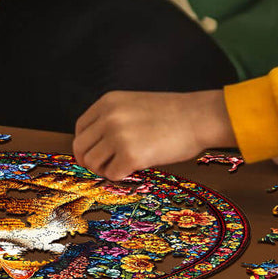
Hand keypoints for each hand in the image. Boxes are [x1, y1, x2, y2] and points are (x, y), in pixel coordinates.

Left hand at [73, 90, 234, 180]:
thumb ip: (113, 119)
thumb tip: (96, 146)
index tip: (95, 154)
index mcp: (108, 102)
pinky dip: (121, 176)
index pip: (80, 128)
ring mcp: (118, 136)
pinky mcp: (130, 156)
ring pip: (93, 163)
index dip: (86, 145)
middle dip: (91, 161)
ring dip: (106, 169)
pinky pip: (112, 175)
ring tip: (124, 165)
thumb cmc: (171, 113)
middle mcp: (109, 117)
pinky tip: (135, 168)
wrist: (197, 117)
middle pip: (81, 148)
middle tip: (106, 166)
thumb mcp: (134, 105)